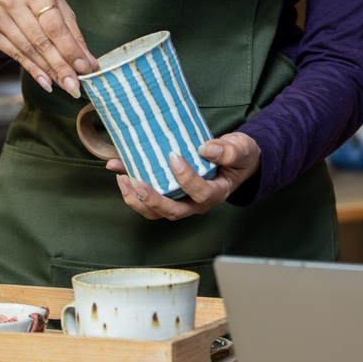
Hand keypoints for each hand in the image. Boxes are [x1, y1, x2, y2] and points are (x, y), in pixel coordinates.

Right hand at [0, 0, 95, 96]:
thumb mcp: (58, 4)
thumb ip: (73, 32)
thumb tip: (88, 62)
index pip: (54, 26)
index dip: (69, 50)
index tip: (84, 68)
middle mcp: (11, 0)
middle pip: (40, 41)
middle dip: (60, 66)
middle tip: (74, 85)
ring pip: (28, 51)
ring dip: (49, 71)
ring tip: (64, 84)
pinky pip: (16, 55)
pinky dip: (33, 70)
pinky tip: (46, 81)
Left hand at [113, 131, 262, 219]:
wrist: (236, 160)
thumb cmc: (239, 156)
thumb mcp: (241, 149)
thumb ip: (228, 150)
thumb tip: (206, 148)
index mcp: (217, 192)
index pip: (201, 193)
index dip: (186, 179)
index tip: (174, 157)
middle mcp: (198, 203)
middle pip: (174, 212)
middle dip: (153, 199)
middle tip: (137, 181)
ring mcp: (183, 203)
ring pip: (157, 213)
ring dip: (137, 200)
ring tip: (124, 178)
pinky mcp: (171, 197)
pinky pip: (149, 203)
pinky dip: (132, 193)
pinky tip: (121, 174)